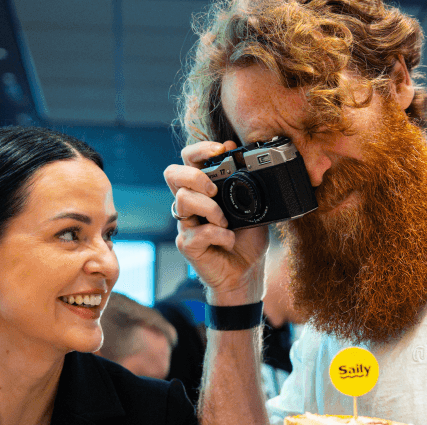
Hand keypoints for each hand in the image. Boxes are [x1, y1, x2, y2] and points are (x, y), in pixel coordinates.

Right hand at [164, 141, 268, 304]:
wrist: (247, 273)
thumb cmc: (247, 240)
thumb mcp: (254, 208)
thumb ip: (248, 185)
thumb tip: (244, 156)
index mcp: (203, 190)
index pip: (189, 160)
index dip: (200, 149)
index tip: (223, 149)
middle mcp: (190, 203)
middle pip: (172, 173)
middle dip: (195, 176)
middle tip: (214, 189)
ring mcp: (186, 224)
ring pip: (183, 200)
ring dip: (210, 208)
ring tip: (226, 221)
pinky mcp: (187, 244)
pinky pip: (197, 232)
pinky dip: (219, 235)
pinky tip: (230, 240)